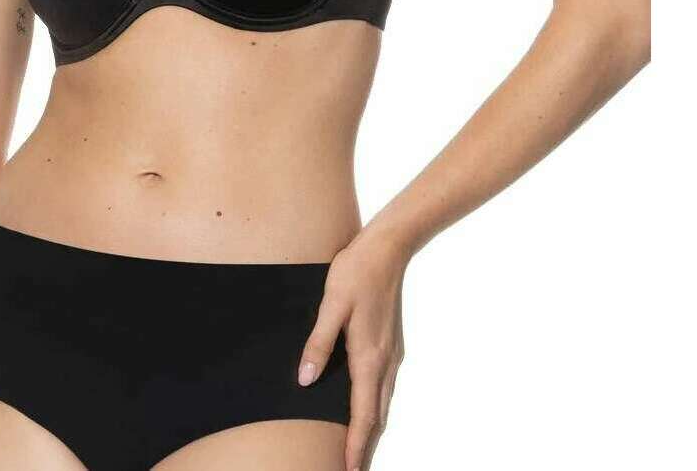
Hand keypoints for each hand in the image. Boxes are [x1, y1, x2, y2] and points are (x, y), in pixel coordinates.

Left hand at [297, 227, 409, 470]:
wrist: (388, 248)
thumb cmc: (356, 272)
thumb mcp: (331, 305)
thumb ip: (318, 343)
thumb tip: (305, 380)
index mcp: (369, 357)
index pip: (363, 414)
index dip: (356, 445)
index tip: (350, 469)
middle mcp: (385, 361)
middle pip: (376, 415)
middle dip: (365, 444)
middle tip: (353, 467)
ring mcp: (391, 352)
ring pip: (383, 402)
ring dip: (371, 427)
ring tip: (359, 447)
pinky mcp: (391, 343)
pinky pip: (384, 386)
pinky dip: (376, 406)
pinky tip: (366, 407)